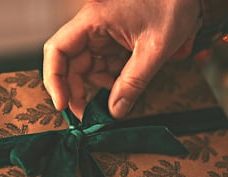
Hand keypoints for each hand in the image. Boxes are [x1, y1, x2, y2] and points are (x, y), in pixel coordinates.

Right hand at [43, 0, 201, 119]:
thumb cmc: (173, 6)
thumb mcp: (154, 49)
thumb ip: (133, 82)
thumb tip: (115, 111)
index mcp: (93, 20)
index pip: (57, 50)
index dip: (54, 79)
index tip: (62, 104)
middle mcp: (92, 27)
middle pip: (69, 64)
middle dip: (77, 90)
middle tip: (88, 114)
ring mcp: (101, 35)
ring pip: (86, 68)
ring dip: (97, 87)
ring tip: (115, 98)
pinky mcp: (112, 42)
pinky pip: (102, 66)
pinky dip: (110, 80)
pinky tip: (123, 85)